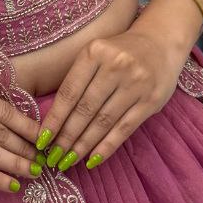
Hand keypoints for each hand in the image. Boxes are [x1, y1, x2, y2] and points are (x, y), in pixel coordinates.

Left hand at [35, 29, 186, 170]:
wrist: (161, 41)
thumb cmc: (119, 52)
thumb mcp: (95, 53)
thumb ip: (78, 79)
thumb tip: (54, 120)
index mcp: (94, 52)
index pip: (69, 92)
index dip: (54, 119)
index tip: (41, 140)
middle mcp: (115, 66)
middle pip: (85, 109)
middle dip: (66, 137)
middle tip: (53, 157)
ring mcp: (135, 84)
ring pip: (103, 121)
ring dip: (84, 145)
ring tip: (69, 161)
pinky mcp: (151, 100)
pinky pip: (125, 128)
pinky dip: (107, 146)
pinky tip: (93, 159)